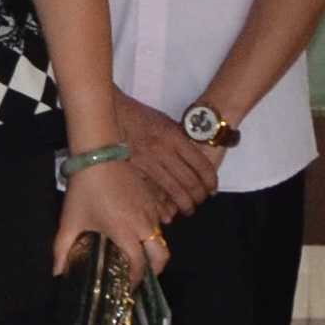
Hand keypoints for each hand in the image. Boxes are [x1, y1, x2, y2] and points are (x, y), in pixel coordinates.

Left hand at [58, 149, 172, 284]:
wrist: (99, 156)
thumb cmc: (84, 190)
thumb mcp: (70, 221)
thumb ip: (62, 249)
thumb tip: (56, 272)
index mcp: (125, 233)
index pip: (139, 266)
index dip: (135, 280)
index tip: (127, 287)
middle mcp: (144, 225)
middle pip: (162, 257)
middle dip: (154, 271)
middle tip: (140, 276)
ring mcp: (152, 211)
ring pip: (161, 240)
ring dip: (153, 252)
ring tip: (137, 257)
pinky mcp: (153, 200)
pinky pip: (159, 223)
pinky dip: (152, 234)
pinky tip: (136, 234)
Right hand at [114, 93, 220, 217]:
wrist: (112, 113)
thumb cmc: (139, 116)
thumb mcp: (166, 123)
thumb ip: (180, 141)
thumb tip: (194, 160)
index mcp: (175, 137)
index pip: (201, 165)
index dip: (210, 181)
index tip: (212, 189)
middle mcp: (163, 150)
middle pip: (190, 180)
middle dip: (199, 196)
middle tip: (201, 201)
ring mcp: (147, 161)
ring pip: (174, 190)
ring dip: (184, 203)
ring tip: (188, 208)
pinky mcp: (134, 170)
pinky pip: (153, 191)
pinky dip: (163, 204)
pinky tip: (168, 211)